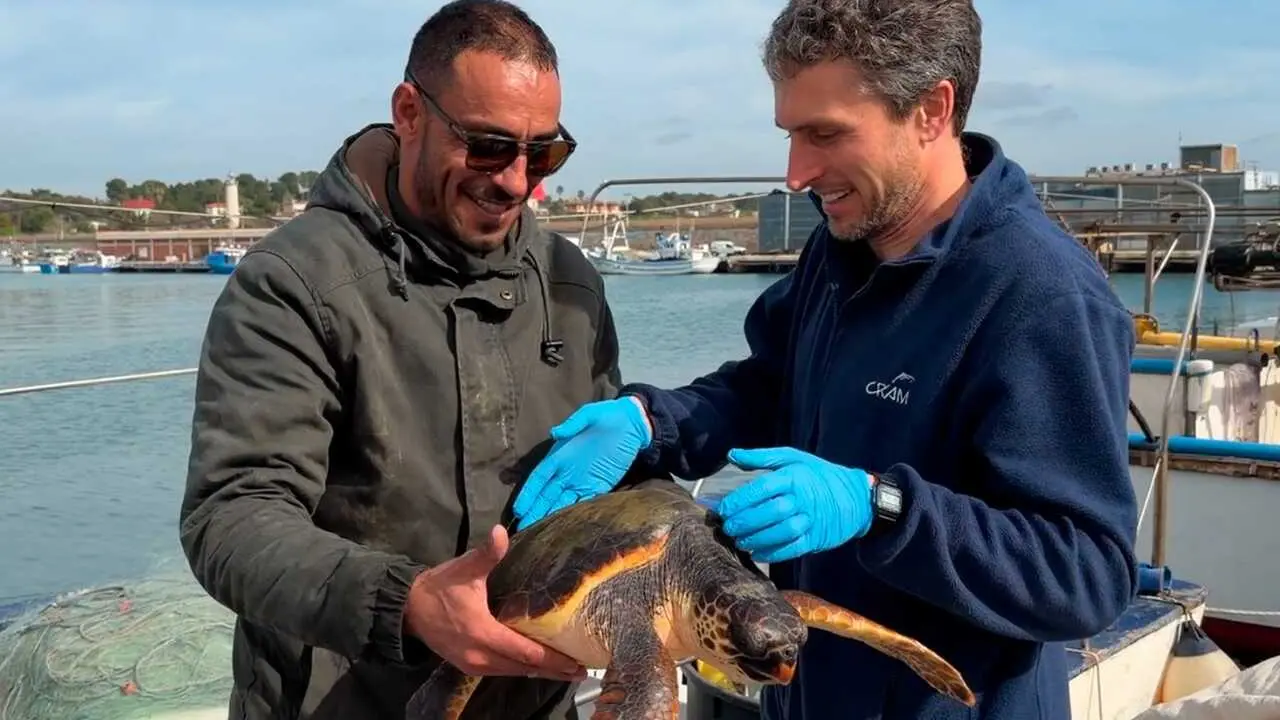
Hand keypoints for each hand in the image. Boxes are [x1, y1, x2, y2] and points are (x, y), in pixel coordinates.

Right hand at [403, 525, 586, 680]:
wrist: (409, 608)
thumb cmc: (441, 587)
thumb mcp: (465, 568)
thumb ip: (487, 554)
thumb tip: (500, 531)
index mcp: (483, 633)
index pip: (525, 652)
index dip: (552, 659)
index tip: (576, 662)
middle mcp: (480, 656)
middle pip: (523, 668)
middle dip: (553, 670)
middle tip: (581, 670)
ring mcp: (473, 665)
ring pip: (512, 673)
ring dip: (538, 672)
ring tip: (565, 670)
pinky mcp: (468, 667)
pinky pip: (501, 672)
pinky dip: (520, 670)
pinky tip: (536, 666)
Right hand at [513, 397, 651, 529]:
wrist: (634, 424)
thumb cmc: (608, 416)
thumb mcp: (589, 415)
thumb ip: (572, 424)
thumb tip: (554, 432)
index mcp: (560, 455)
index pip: (539, 478)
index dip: (528, 493)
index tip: (518, 509)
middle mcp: (567, 472)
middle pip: (547, 495)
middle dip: (535, 512)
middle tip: (523, 531)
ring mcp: (582, 481)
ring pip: (562, 503)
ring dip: (550, 517)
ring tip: (538, 535)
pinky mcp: (599, 486)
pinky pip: (583, 503)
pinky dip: (573, 515)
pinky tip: (564, 528)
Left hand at [717, 447, 873, 562]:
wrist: (856, 498)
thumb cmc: (820, 476)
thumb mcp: (793, 458)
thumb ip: (761, 457)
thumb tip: (732, 454)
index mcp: (794, 476)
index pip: (762, 488)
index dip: (739, 500)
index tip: (723, 509)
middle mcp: (803, 498)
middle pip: (769, 512)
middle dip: (744, 522)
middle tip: (728, 527)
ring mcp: (811, 520)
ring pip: (780, 532)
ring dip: (755, 539)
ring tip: (739, 540)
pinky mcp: (816, 539)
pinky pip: (791, 549)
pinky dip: (772, 553)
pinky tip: (756, 552)